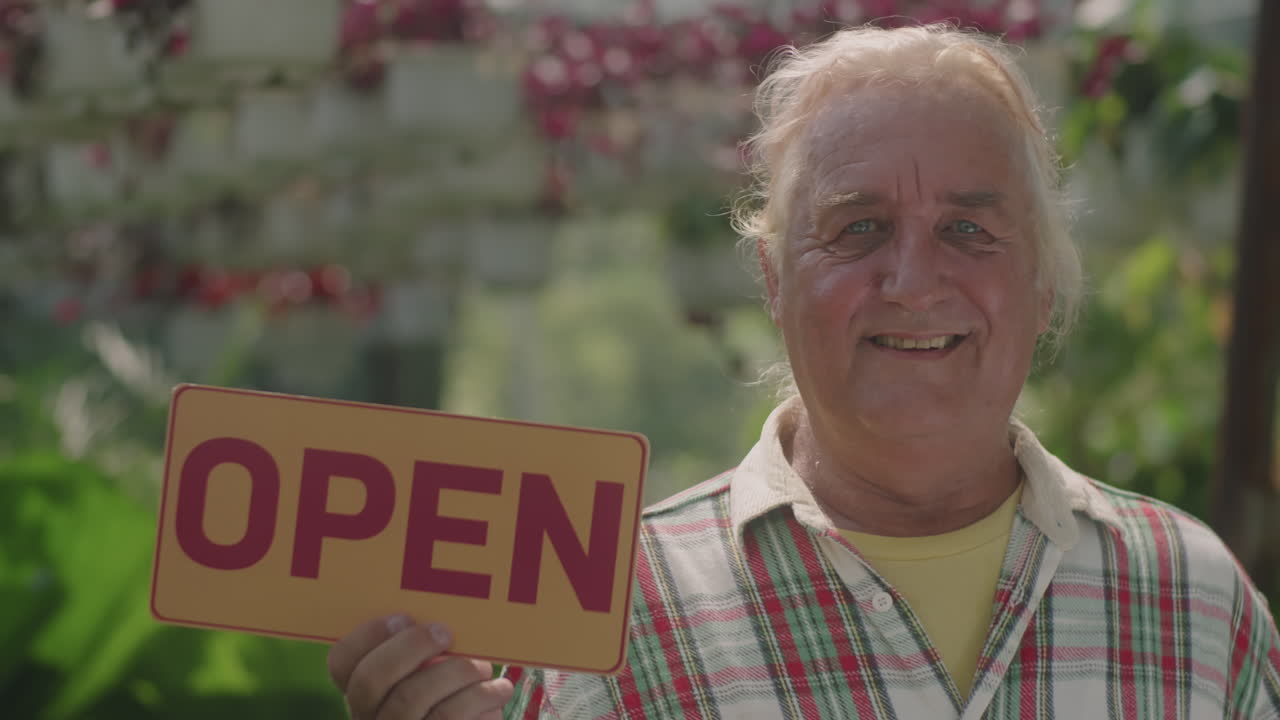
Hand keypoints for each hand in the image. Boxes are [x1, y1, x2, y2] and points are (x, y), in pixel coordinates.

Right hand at [328, 615, 513, 719]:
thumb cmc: (457, 696)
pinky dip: (479, 698)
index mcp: (365, 692)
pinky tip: (498, 689)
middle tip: (445, 633)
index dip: (367, 635)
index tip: (404, 616)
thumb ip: (428, 651)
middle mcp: (370, 718)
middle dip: (410, 647)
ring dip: (454, 672)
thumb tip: (444, 613)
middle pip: (369, 681)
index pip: (342, 662)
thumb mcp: (433, 674)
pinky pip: (448, 717)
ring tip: (483, 667)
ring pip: (410, 699)